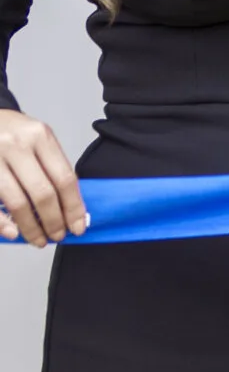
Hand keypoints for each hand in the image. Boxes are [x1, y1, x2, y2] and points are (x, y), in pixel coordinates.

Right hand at [0, 108, 87, 247]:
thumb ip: (51, 165)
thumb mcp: (37, 138)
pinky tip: (13, 232)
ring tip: (39, 239)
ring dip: (31, 227)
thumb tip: (69, 205)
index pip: (64, 178)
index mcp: (40, 136)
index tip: (79, 226)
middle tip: (58, 235)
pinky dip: (3, 222)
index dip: (73, 206)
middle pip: (43, 192)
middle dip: (54, 221)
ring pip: (17, 202)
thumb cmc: (11, 132)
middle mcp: (16, 145)